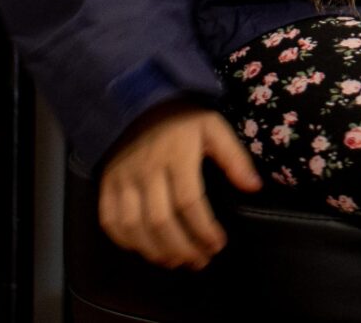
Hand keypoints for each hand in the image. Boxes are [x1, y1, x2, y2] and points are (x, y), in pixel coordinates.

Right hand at [97, 103, 261, 269]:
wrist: (138, 99)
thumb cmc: (182, 117)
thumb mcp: (214, 127)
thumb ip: (234, 158)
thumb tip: (254, 188)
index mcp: (177, 156)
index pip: (189, 202)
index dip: (204, 229)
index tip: (218, 244)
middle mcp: (147, 171)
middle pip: (161, 221)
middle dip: (182, 248)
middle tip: (200, 261)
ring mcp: (123, 180)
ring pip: (134, 227)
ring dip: (155, 251)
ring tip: (177, 261)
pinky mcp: (106, 184)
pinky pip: (110, 221)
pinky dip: (126, 241)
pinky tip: (145, 249)